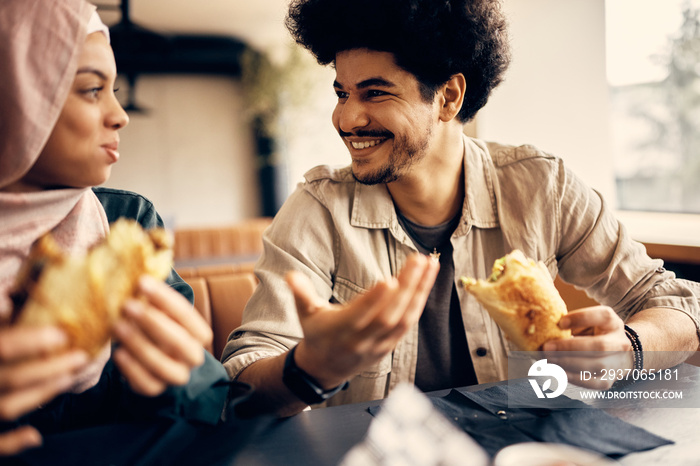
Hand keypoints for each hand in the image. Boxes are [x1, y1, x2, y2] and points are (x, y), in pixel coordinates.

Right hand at [0, 326, 89, 454]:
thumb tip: (6, 295)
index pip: (2, 347)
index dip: (29, 341)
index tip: (61, 334)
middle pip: (11, 378)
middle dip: (49, 369)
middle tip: (81, 357)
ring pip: (6, 406)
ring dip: (40, 394)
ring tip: (69, 378)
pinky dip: (11, 442)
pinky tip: (35, 436)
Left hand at [112, 275, 212, 396]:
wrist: (159, 363)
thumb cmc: (158, 329)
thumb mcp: (162, 313)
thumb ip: (156, 297)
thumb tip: (140, 262)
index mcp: (199, 334)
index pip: (187, 315)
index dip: (165, 298)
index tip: (141, 281)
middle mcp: (192, 356)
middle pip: (179, 342)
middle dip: (153, 322)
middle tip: (127, 305)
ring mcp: (176, 375)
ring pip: (162, 366)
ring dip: (139, 345)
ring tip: (117, 326)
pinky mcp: (156, 390)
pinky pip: (147, 385)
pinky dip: (132, 370)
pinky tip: (118, 353)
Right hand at [288, 253, 438, 388]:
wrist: (325, 368)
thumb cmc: (317, 334)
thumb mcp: (305, 313)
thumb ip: (301, 293)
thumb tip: (290, 275)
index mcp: (341, 330)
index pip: (361, 314)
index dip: (376, 299)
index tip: (390, 280)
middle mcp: (363, 339)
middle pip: (389, 314)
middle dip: (407, 287)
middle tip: (419, 260)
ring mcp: (380, 343)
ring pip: (404, 318)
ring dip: (420, 291)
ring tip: (430, 265)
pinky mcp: (391, 343)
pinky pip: (409, 322)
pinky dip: (420, 301)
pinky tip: (427, 280)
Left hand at [543, 305, 630, 388]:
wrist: (617, 355)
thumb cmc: (594, 334)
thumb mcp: (587, 322)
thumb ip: (570, 324)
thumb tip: (545, 327)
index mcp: (612, 322)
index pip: (602, 316)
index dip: (582, 318)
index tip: (560, 322)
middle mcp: (619, 342)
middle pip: (600, 346)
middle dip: (570, 347)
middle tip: (547, 347)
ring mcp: (617, 363)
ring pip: (597, 366)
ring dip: (569, 364)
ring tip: (548, 360)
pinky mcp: (609, 380)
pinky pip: (593, 383)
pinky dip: (573, 378)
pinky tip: (557, 373)